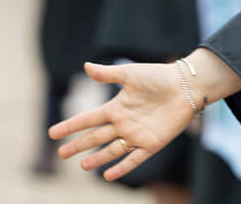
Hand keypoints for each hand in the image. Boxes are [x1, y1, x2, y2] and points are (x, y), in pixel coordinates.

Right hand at [49, 62, 194, 180]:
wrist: (188, 86)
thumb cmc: (160, 77)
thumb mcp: (131, 74)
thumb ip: (108, 74)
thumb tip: (86, 66)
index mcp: (117, 107)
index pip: (88, 119)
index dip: (71, 126)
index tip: (52, 133)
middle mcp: (124, 123)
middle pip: (96, 137)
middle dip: (79, 145)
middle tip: (61, 154)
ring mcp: (137, 134)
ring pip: (112, 150)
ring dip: (98, 159)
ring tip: (82, 166)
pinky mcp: (152, 143)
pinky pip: (135, 158)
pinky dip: (122, 167)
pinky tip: (109, 175)